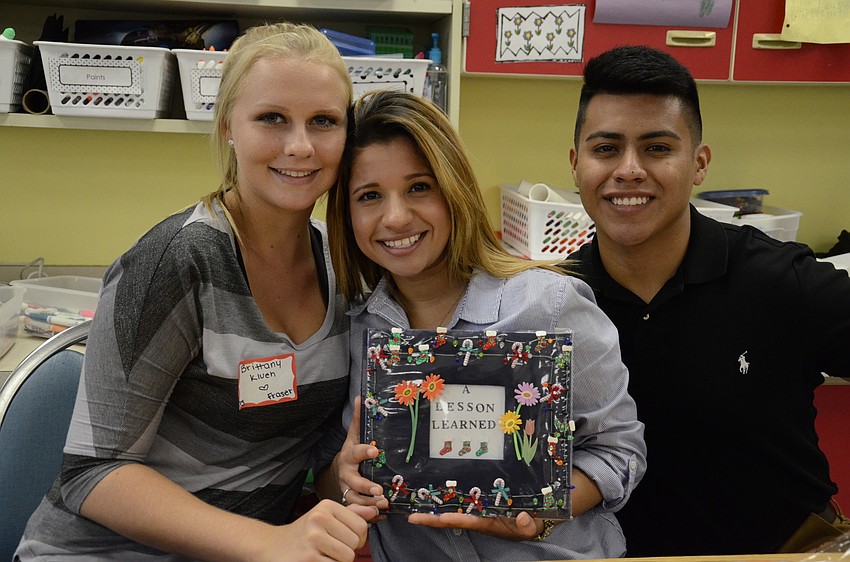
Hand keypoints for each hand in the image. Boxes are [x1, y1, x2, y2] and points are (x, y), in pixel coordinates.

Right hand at [254, 499, 371, 561]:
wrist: (272, 547)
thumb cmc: (304, 533)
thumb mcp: (325, 517)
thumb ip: (350, 514)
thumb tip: (374, 510)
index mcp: (326, 506)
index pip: (361, 526)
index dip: (357, 538)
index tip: (344, 539)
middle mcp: (319, 519)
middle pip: (355, 543)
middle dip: (347, 551)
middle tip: (330, 549)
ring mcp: (313, 539)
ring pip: (347, 557)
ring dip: (338, 561)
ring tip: (324, 555)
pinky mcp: (309, 559)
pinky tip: (316, 561)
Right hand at [336, 397, 387, 517]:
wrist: (336, 474)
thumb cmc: (350, 454)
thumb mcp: (353, 437)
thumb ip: (359, 420)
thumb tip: (361, 397)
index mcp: (348, 457)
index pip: (355, 453)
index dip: (364, 451)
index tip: (375, 450)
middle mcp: (347, 476)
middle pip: (354, 483)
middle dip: (366, 486)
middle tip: (379, 489)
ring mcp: (348, 491)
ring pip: (356, 501)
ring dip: (369, 504)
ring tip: (383, 504)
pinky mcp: (352, 504)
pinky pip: (359, 512)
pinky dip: (369, 516)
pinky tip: (381, 516)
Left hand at [407, 510, 543, 540]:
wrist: (530, 519)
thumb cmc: (528, 523)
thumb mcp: (530, 526)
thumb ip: (526, 524)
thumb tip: (522, 517)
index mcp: (487, 523)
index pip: (466, 521)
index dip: (453, 520)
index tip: (439, 518)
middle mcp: (476, 518)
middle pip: (450, 519)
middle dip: (431, 519)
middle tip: (411, 517)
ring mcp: (474, 512)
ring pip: (450, 511)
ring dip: (432, 511)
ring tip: (413, 507)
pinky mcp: (476, 505)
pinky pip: (457, 505)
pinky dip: (443, 502)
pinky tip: (430, 497)